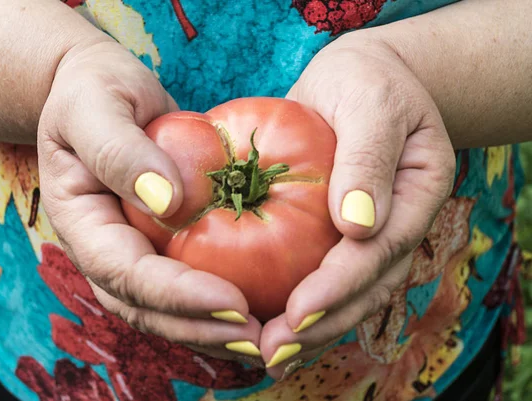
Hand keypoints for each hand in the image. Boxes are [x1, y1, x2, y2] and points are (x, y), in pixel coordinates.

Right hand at [37, 41, 262, 363]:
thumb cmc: (92, 91)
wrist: (96, 92)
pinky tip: (259, 310)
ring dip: (211, 331)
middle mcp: (104, 249)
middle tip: (257, 339)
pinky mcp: (157, 245)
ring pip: (165, 310)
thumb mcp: (95, 106)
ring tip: (263, 340)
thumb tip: (166, 202)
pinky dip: (217, 306)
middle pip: (146, 308)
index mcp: (81, 223)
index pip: (126, 273)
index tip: (233, 303)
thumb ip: (120, 151)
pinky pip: (185, 285)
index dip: (178, 295)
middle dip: (200, 330)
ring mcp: (130, 251)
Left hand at [258, 36, 455, 378]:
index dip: (340, 285)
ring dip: (309, 328)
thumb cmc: (366, 82)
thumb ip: (369, 156)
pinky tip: (264, 323)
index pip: (379, 250)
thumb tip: (359, 225)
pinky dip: (297, 303)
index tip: (298, 311)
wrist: (359, 80)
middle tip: (273, 351)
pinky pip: (322, 274)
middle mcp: (395, 224)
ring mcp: (369, 233)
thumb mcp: (371, 104)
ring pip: (346, 292)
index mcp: (415, 194)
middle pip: (366, 287)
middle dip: (321, 324)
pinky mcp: (337, 234)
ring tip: (267, 354)